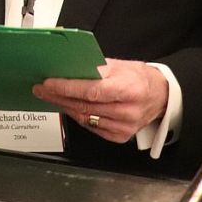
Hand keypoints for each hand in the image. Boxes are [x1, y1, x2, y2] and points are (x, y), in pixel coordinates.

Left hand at [32, 58, 168, 142]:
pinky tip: (68, 107)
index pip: (91, 91)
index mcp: (129, 89)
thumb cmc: (138, 78)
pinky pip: (91, 127)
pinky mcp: (120, 136)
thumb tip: (66, 67)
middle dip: (58, 97)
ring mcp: (124, 126)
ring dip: (64, 107)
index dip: (67, 88)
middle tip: (41, 89)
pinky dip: (77, 116)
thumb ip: (93, 67)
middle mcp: (128, 111)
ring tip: (50, 97)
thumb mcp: (119, 65)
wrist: (160, 96)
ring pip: (85, 118)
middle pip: (84, 106)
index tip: (48, 83)